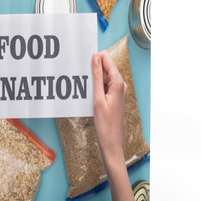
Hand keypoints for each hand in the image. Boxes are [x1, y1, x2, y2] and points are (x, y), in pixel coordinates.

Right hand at [92, 52, 135, 200]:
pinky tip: (87, 92)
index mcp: (118, 83)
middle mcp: (120, 85)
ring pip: (104, 77)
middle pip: (106, 68)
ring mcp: (117, 91)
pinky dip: (95, 86)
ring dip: (93, 78)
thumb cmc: (105, 124)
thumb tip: (95, 58)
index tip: (83, 60)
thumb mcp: (97, 98)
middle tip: (80, 74)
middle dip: (93, 68)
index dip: (95, 58)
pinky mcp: (114, 97)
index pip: (107, 60)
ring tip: (82, 85)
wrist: (111, 143)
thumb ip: (96, 76)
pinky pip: (104, 86)